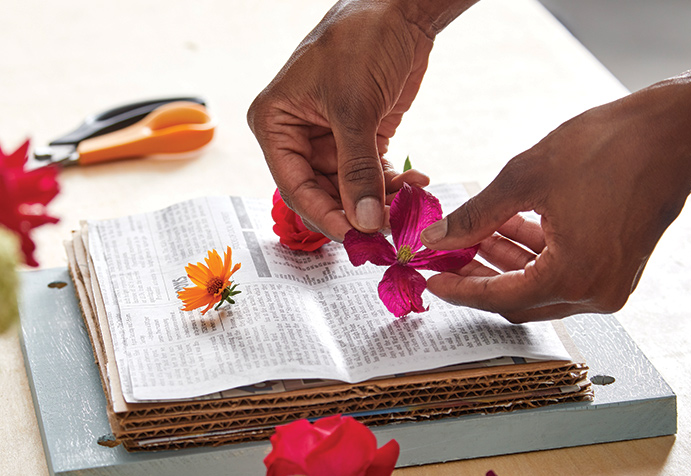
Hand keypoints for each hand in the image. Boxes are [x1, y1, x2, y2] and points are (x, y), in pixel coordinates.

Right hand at [247, 0, 437, 240]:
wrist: (399, 7)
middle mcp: (296, 135)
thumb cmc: (359, 39)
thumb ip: (357, 170)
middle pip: (321, 193)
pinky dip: (392, 184)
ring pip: (349, 189)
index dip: (325, 215)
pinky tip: (415, 186)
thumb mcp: (355, 108)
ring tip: (408, 207)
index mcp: (275, 124)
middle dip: (355, 212)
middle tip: (387, 231)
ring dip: (379, 201)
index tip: (356, 237)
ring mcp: (329, 138)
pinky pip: (371, 174)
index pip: (294, 186)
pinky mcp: (359, 136)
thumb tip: (365, 221)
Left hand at [420, 79, 690, 322]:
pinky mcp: (618, 268)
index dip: (459, 287)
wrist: (678, 130)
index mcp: (573, 278)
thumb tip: (437, 237)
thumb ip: (475, 215)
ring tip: (472, 233)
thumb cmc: (612, 147)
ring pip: (539, 287)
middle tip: (446, 254)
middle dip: (478, 277)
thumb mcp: (525, 178)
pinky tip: (506, 227)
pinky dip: (532, 255)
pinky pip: (562, 274)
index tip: (430, 275)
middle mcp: (596, 293)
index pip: (499, 298)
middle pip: (518, 301)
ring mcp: (611, 285)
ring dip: (503, 263)